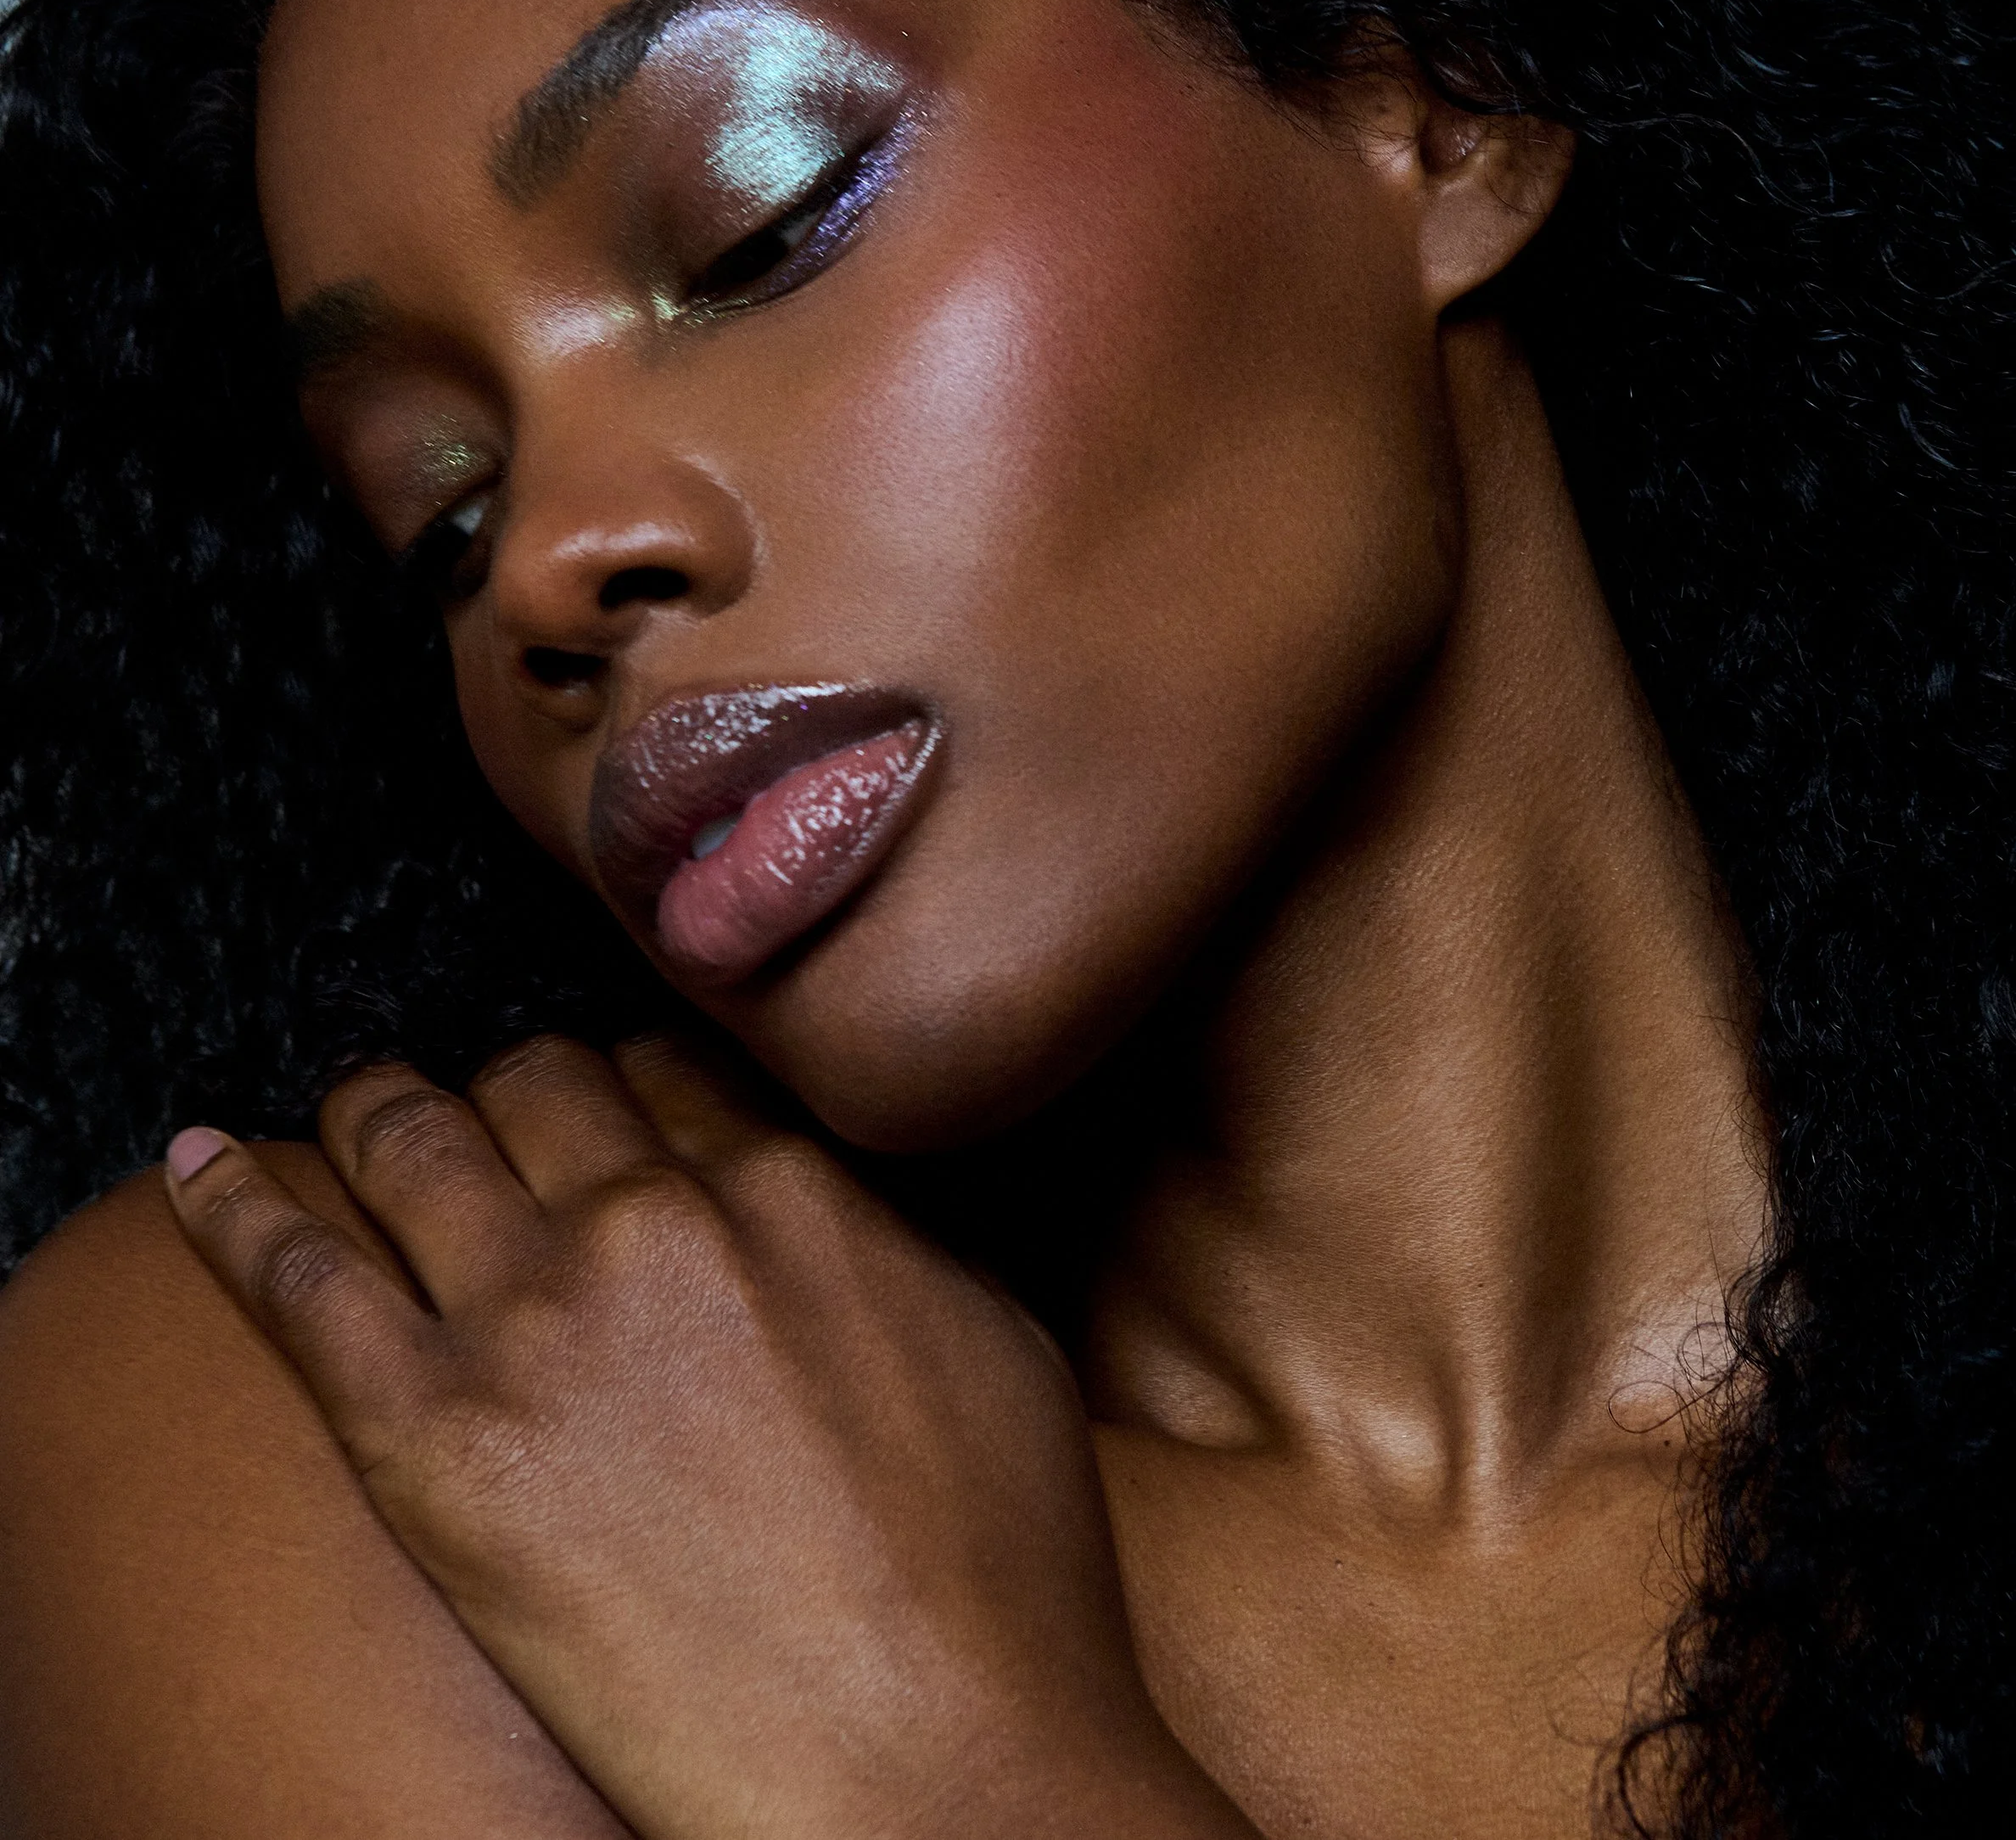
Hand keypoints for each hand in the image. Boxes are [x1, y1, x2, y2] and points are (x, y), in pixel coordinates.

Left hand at [163, 1035, 1254, 1839]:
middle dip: (510, 1092)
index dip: (626, 1089)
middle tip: (485, 1120)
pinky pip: (297, 1279)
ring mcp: (534, 1317)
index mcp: (788, 1188)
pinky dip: (234, 1210)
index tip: (603, 1114)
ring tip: (352, 1111)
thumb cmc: (997, 1578)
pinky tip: (197, 1168)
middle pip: (539, 1085)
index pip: (668, 1076)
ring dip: (374, 1109)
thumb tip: (845, 1208)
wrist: (930, 1760)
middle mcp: (653, 1218)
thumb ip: (893, 1239)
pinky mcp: (432, 1435)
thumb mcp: (992, 1338)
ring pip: (416, 1138)